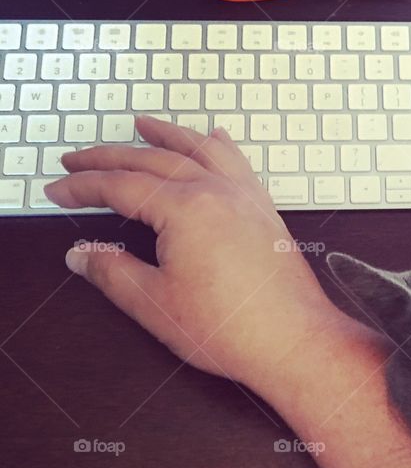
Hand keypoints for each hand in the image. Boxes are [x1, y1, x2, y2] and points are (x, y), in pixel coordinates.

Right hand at [45, 116, 332, 393]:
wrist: (296, 342)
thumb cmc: (234, 328)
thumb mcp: (155, 304)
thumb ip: (113, 273)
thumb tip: (83, 254)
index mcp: (186, 209)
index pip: (121, 186)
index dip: (83, 187)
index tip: (59, 190)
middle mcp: (218, 193)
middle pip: (155, 159)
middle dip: (110, 157)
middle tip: (78, 158)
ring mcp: (247, 200)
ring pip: (200, 151)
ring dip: (167, 135)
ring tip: (143, 125)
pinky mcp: (266, 215)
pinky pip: (239, 166)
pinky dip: (220, 148)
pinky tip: (217, 139)